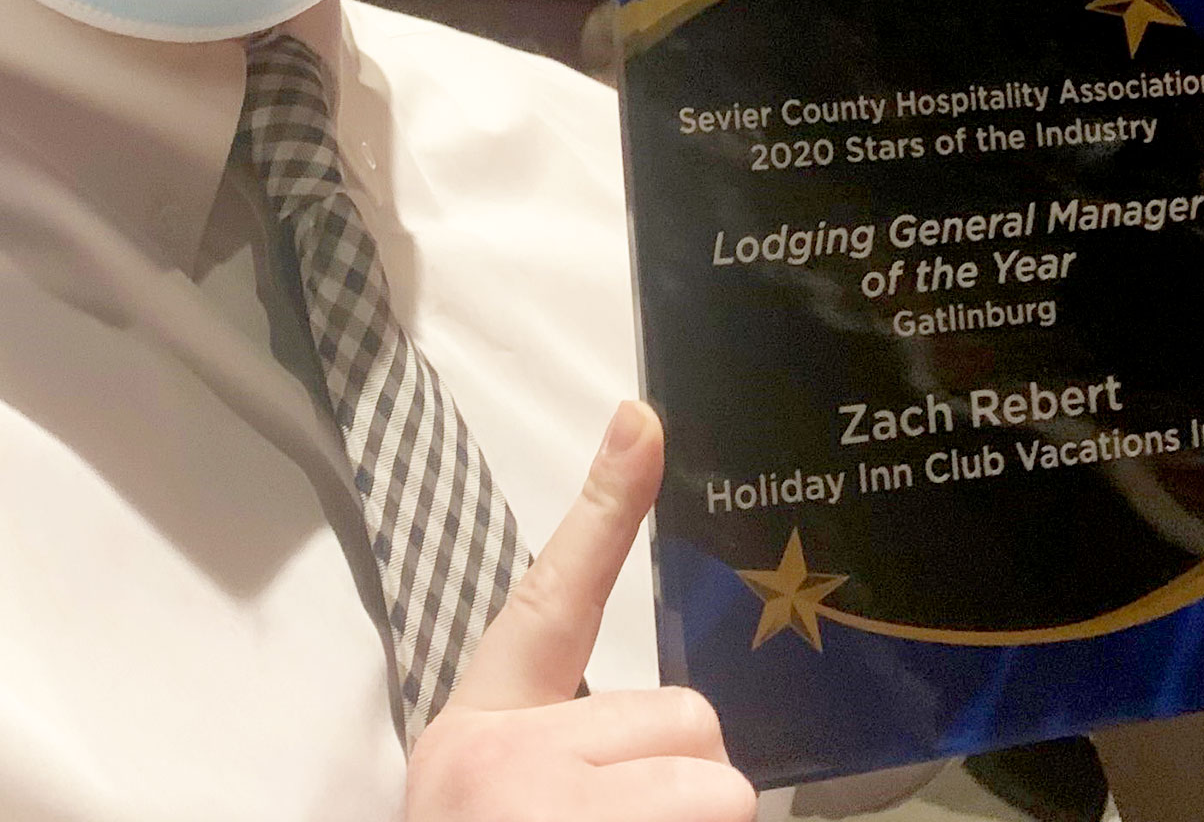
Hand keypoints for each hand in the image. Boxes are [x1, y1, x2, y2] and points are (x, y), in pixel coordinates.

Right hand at [407, 401, 756, 821]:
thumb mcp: (506, 801)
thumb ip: (579, 749)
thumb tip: (689, 734)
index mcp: (483, 728)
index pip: (555, 595)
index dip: (607, 505)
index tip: (640, 420)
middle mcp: (506, 755)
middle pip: (688, 717)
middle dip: (685, 786)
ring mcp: (546, 805)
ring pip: (720, 787)